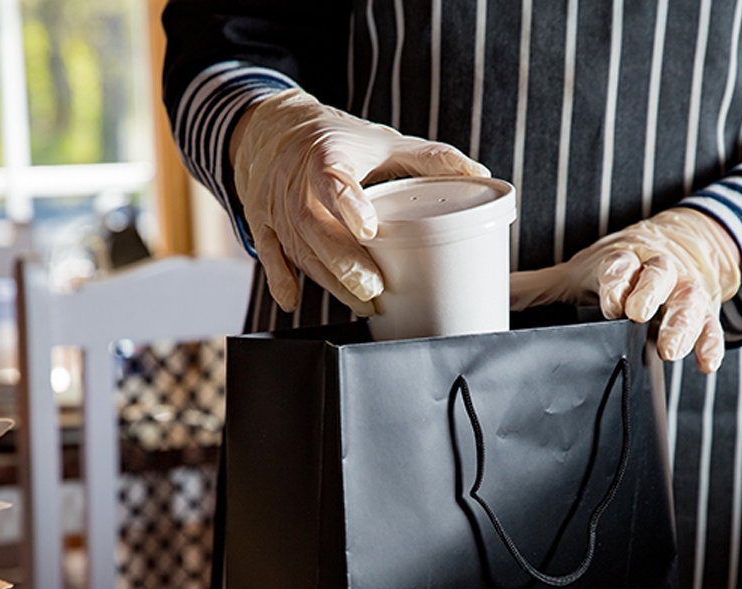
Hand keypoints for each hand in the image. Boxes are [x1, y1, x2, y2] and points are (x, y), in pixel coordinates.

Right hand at [231, 89, 488, 315]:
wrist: (275, 131)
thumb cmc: (340, 142)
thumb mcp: (384, 142)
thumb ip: (430, 158)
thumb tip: (479, 174)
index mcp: (326, 155)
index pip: (333, 180)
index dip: (349, 205)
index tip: (368, 229)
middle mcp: (294, 181)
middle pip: (313, 227)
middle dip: (343, 263)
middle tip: (373, 290)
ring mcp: (275, 206)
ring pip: (296, 248)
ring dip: (327, 280)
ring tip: (362, 304)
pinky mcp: (262, 224)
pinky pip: (269, 255)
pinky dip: (281, 279)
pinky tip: (293, 300)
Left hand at [509, 208, 741, 372]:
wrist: (680, 242)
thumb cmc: (620, 266)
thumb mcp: (579, 272)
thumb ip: (537, 287)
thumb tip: (489, 295)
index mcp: (623, 259)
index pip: (619, 265)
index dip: (616, 281)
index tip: (609, 302)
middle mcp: (658, 270)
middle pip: (659, 275)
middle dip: (650, 294)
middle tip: (639, 314)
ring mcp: (684, 290)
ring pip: (689, 300)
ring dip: (681, 323)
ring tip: (671, 348)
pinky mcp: (706, 311)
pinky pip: (712, 326)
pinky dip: (711, 343)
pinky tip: (705, 363)